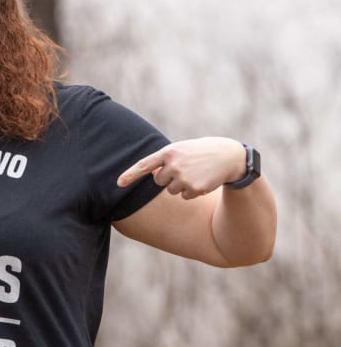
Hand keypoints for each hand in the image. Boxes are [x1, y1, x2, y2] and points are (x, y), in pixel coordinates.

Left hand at [117, 137, 246, 199]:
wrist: (229, 156)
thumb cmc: (200, 152)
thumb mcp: (182, 150)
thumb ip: (165, 159)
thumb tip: (151, 173)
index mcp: (169, 152)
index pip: (144, 165)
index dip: (130, 174)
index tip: (119, 183)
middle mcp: (174, 165)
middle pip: (159, 181)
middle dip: (169, 178)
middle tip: (185, 169)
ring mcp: (184, 177)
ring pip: (171, 190)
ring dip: (181, 185)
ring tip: (196, 173)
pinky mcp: (194, 188)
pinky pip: (184, 196)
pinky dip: (192, 192)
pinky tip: (203, 181)